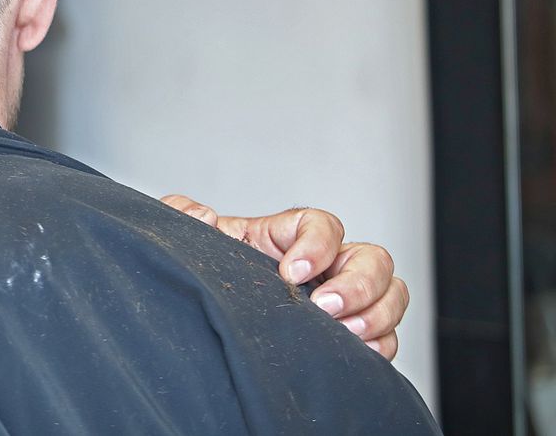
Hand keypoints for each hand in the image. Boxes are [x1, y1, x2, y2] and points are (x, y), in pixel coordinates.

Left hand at [161, 195, 408, 359]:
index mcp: (285, 238)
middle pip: (371, 258)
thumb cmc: (202, 274)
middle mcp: (324, 265)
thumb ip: (180, 217)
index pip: (322, 224)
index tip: (291, 271)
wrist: (203, 320)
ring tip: (345, 335)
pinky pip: (386, 336)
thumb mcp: (182, 241)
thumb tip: (203, 215)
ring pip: (389, 293)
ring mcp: (343, 299)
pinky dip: (380, 344)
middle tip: (325, 308)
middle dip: (357, 283)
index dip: (317, 243)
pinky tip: (353, 354)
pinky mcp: (350, 335)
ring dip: (376, 313)